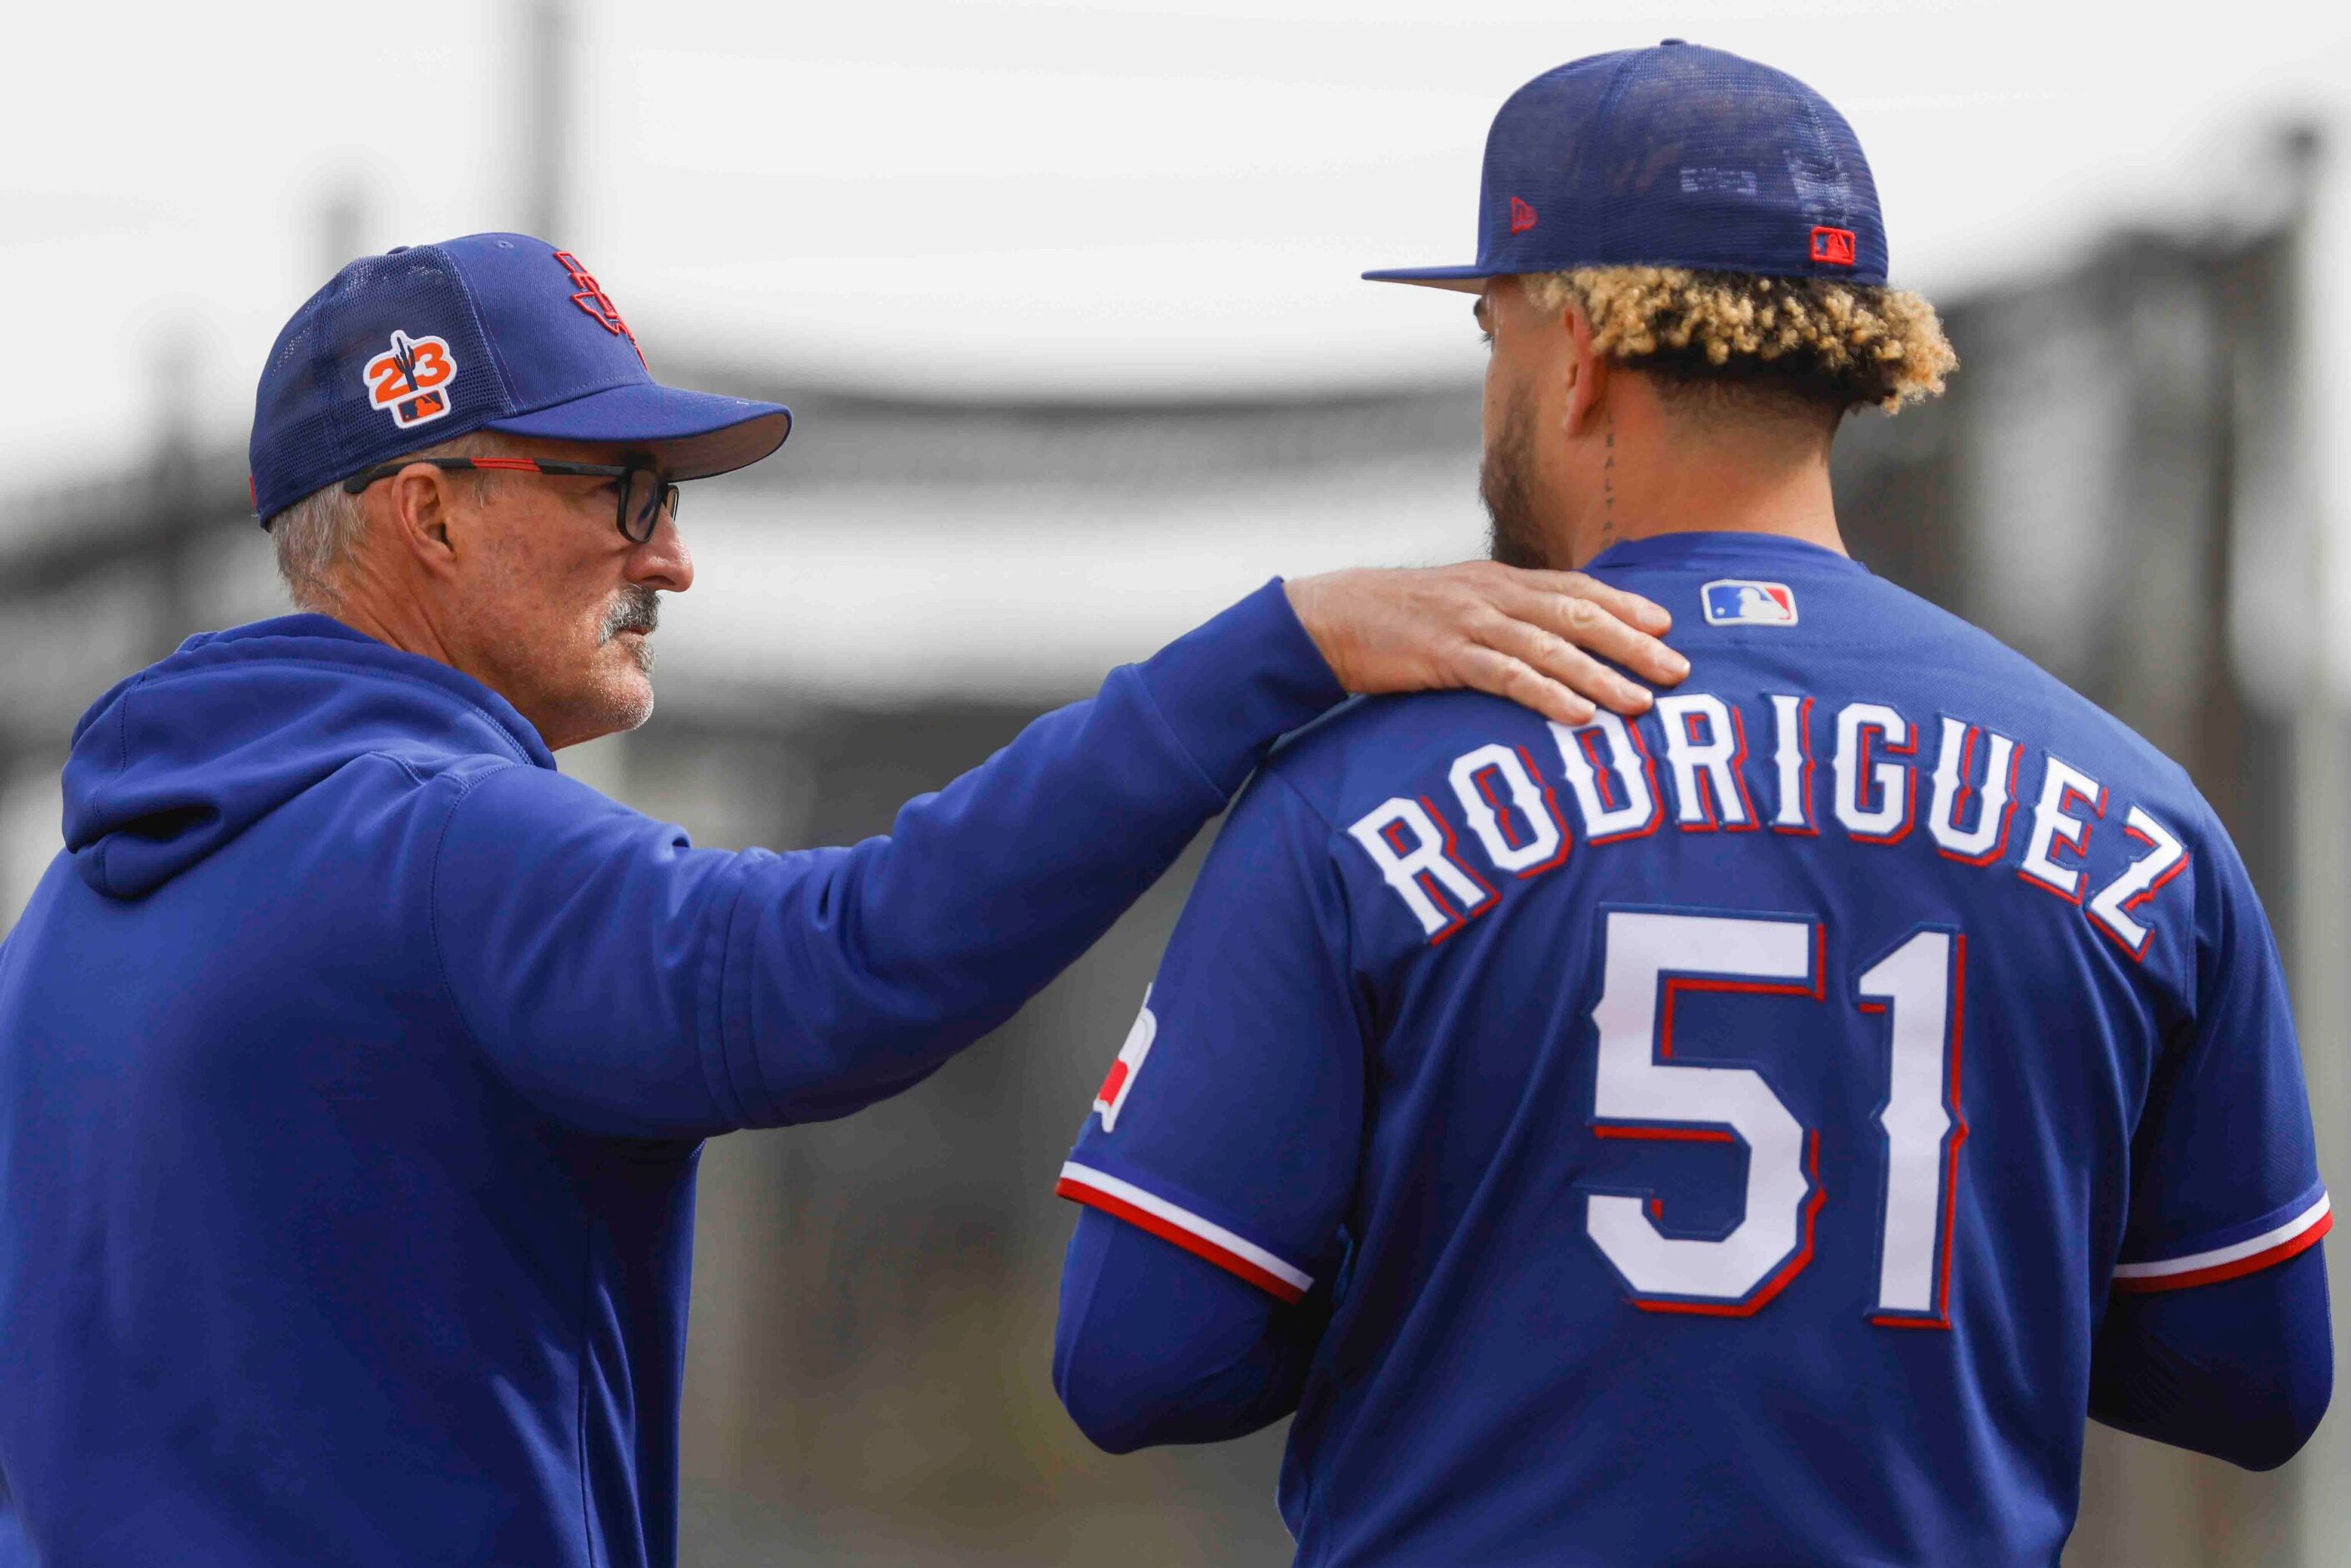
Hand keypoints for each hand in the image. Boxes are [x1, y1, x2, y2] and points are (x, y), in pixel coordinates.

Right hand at [1284, 562, 1686, 725]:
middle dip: (1632, 642)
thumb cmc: (1392, 621)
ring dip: (1601, 675)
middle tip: (1678, 669)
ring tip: (1641, 703)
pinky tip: (1579, 715)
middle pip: (1577, 615)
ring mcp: (1470, 622)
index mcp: (1498, 580)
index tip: (1667, 624)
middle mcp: (1492, 594)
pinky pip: (1506, 676)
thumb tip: (1545, 641)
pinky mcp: (1445, 654)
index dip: (1624, 604)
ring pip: (1551, 646)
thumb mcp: (1454, 605)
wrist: (1327, 619)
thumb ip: (1500, 616)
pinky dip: (1547, 695)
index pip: (1575, 587)